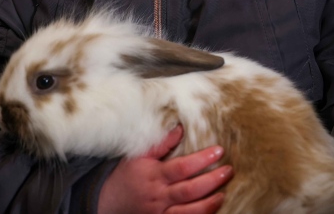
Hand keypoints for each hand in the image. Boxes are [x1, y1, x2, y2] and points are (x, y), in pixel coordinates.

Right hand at [97, 125, 232, 213]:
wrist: (106, 202)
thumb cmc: (125, 176)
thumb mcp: (139, 156)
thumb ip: (161, 144)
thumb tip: (180, 128)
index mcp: (154, 175)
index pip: (182, 167)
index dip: (202, 160)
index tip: (219, 151)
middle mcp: (158, 195)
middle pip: (189, 190)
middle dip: (211, 181)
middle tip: (228, 171)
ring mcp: (160, 213)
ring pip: (188, 212)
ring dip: (208, 205)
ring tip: (222, 195)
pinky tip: (210, 211)